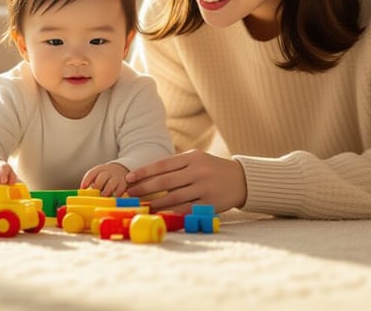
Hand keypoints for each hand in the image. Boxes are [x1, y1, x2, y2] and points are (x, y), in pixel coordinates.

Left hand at [80, 162, 129, 196]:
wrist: (120, 170)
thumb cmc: (104, 176)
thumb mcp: (97, 174)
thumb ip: (89, 182)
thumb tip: (81, 193)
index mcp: (99, 169)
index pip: (91, 174)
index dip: (86, 181)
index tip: (82, 188)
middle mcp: (108, 172)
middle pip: (101, 179)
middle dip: (97, 187)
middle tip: (94, 195)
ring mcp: (116, 178)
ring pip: (110, 185)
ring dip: (105, 193)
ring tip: (102, 198)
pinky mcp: (123, 184)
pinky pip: (119, 191)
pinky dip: (114, 196)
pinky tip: (111, 199)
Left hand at [124, 149, 246, 212]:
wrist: (241, 179)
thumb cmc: (212, 168)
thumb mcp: (196, 159)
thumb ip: (176, 166)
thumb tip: (147, 177)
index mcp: (192, 157)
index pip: (162, 164)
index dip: (143, 172)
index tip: (129, 178)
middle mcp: (198, 171)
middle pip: (165, 182)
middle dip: (144, 188)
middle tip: (130, 194)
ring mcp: (204, 188)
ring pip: (173, 197)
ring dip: (155, 203)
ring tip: (143, 206)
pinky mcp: (210, 204)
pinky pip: (186, 209)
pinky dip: (171, 212)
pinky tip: (160, 213)